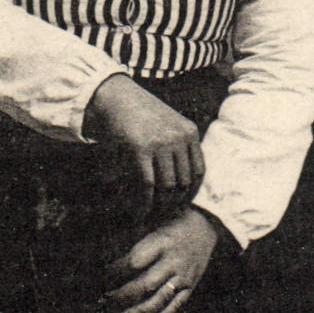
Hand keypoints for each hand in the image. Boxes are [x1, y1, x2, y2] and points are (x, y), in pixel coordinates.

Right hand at [84, 75, 204, 213]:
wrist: (114, 96)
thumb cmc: (140, 113)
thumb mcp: (168, 123)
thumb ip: (179, 146)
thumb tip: (184, 183)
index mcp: (189, 132)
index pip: (199, 172)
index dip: (192, 193)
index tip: (182, 205)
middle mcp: (178, 137)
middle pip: (184, 182)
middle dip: (175, 204)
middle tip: (164, 216)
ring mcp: (160, 143)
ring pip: (168, 186)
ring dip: (160, 206)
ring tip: (152, 216)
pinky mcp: (140, 149)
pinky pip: (148, 184)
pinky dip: (145, 203)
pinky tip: (140, 212)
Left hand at [104, 207, 219, 312]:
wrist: (205, 227)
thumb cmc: (173, 228)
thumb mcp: (155, 230)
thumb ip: (139, 250)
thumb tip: (113, 272)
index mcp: (161, 243)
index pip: (135, 262)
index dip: (116, 271)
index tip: (103, 277)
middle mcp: (173, 262)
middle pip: (145, 284)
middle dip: (123, 296)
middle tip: (105, 302)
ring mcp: (183, 277)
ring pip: (159, 300)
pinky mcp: (191, 287)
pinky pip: (176, 306)